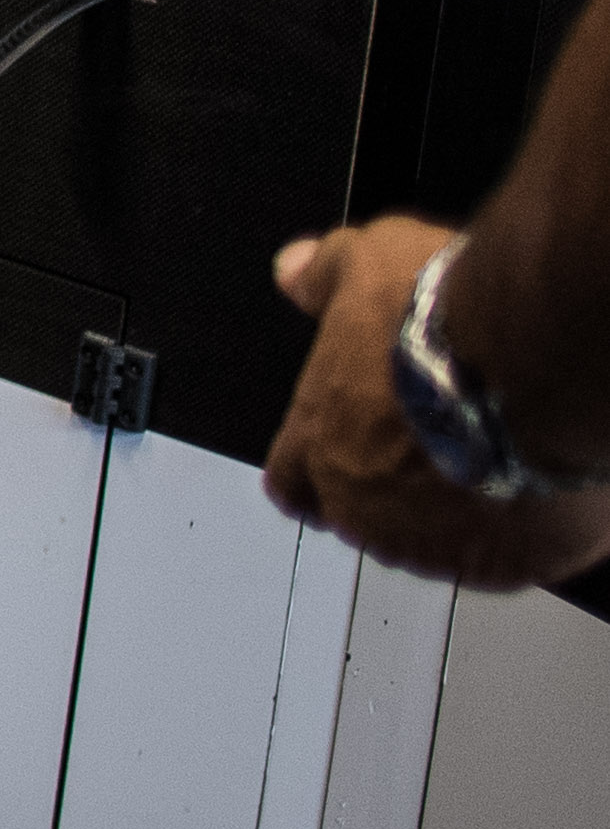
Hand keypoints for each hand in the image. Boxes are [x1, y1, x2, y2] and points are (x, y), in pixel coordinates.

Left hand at [262, 217, 609, 590]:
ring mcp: (436, 543)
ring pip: (436, 543)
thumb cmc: (446, 321)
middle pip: (365, 516)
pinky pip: (508, 557)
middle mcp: (366, 505)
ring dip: (455, 513)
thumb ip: (324, 275)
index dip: (315, 473)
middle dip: (394, 489)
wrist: (530, 365)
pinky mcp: (508, 565)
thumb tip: (295, 274)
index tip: (345, 461)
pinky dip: (521, 531)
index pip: (292, 482)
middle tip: (442, 451)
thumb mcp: (368, 264)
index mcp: (321, 440)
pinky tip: (538, 485)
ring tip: (495, 462)